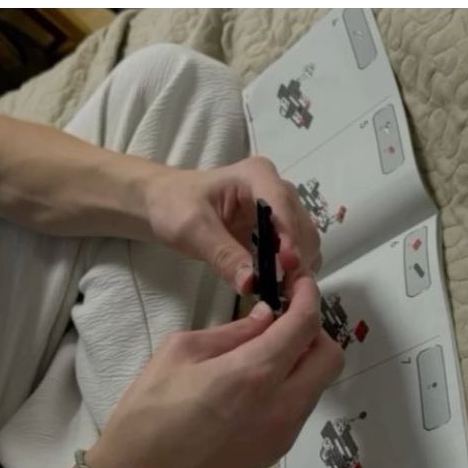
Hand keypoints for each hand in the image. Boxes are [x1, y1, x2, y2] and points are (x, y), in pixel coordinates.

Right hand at [86, 275, 342, 467]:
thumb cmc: (147, 416)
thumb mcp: (180, 353)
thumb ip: (230, 333)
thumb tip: (264, 319)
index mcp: (255, 374)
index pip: (305, 324)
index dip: (308, 295)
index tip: (299, 281)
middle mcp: (281, 405)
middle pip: (329, 356)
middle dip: (314, 329)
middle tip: (284, 318)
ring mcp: (283, 433)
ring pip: (318, 384)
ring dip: (304, 359)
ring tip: (265, 349)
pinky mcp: (276, 451)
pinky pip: (300, 406)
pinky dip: (292, 385)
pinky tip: (258, 381)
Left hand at [143, 155, 321, 294]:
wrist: (163, 204)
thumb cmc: (173, 206)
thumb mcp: (193, 230)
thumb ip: (223, 255)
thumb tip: (251, 284)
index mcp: (257, 175)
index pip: (283, 205)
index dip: (289, 237)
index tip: (289, 266)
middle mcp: (276, 189)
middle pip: (301, 226)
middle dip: (297, 258)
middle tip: (285, 290)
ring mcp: (279, 211)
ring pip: (304, 242)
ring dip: (297, 268)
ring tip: (280, 292)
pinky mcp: (276, 231)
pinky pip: (294, 252)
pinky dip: (291, 271)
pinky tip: (277, 286)